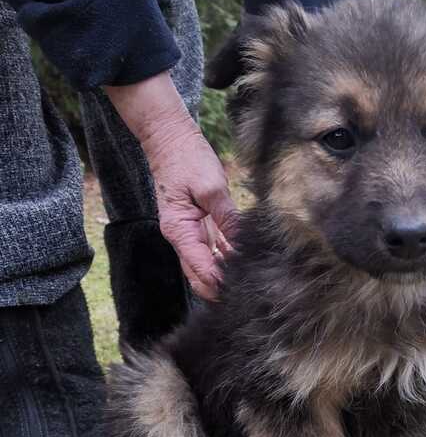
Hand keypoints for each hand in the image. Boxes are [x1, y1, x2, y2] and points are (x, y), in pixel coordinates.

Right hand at [104, 72, 237, 299]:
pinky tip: (241, 263)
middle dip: (218, 288)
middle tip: (245, 297)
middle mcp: (180, 236)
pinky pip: (209, 250)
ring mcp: (186, 232)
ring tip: (245, 285)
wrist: (170, 139)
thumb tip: (241, 245)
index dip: (219, 283)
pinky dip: (223, 259)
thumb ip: (227, 218)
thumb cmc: (187, 158)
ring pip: (204, 265)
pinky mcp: (195, 225)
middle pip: (199, 275)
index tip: (239, 293)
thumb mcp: (212, 187)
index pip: (200, 268)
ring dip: (221, 275)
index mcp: (179, 230)